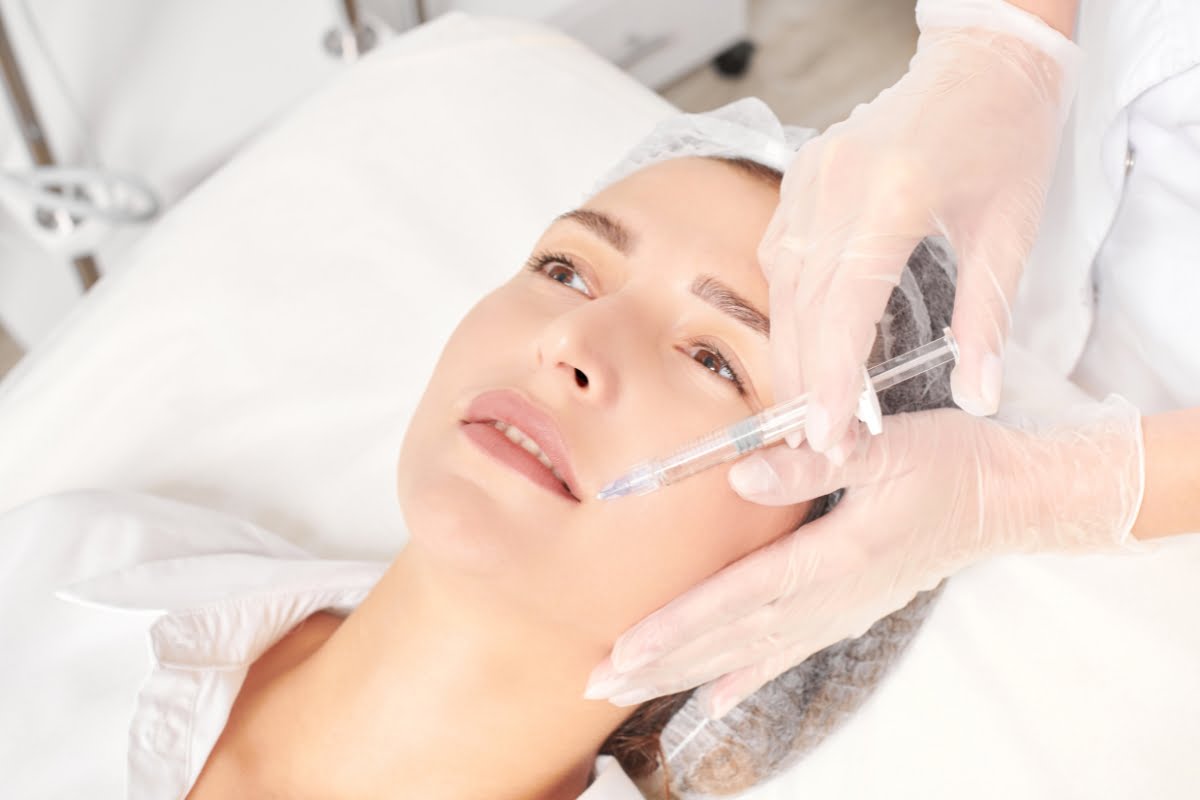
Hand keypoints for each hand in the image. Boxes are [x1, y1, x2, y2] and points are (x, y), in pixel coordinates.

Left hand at [585, 398, 1141, 718]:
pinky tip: (714, 700)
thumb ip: (814, 464)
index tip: (623, 649)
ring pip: (747, 653)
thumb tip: (742, 478)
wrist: (1009, 501)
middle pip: (728, 639)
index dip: (675, 626)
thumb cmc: (948, 465)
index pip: (734, 599)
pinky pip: (786, 653)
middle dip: (661, 662)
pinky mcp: (847, 610)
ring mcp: (838, 612)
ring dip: (686, 673)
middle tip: (598, 684)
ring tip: (630, 690)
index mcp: (830, 559)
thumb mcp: (886, 448)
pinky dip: (744, 679)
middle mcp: (828, 599)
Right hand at [760, 0, 1081, 454]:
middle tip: (818, 444)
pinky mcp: (799, 177)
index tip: (828, 437)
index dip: (832, 377)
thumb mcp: (1011, 231)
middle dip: (806, 380)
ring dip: (792, 351)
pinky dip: (790, 308)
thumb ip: (987, 319)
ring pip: (782, 284)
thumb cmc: (1006, 136)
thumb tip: (979, 395)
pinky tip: (802, 346)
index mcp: (895, 193)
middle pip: (803, 303)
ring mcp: (809, 177)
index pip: (846, 303)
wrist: (981, 60)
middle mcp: (836, 183)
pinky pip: (780, 256)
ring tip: (807, 410)